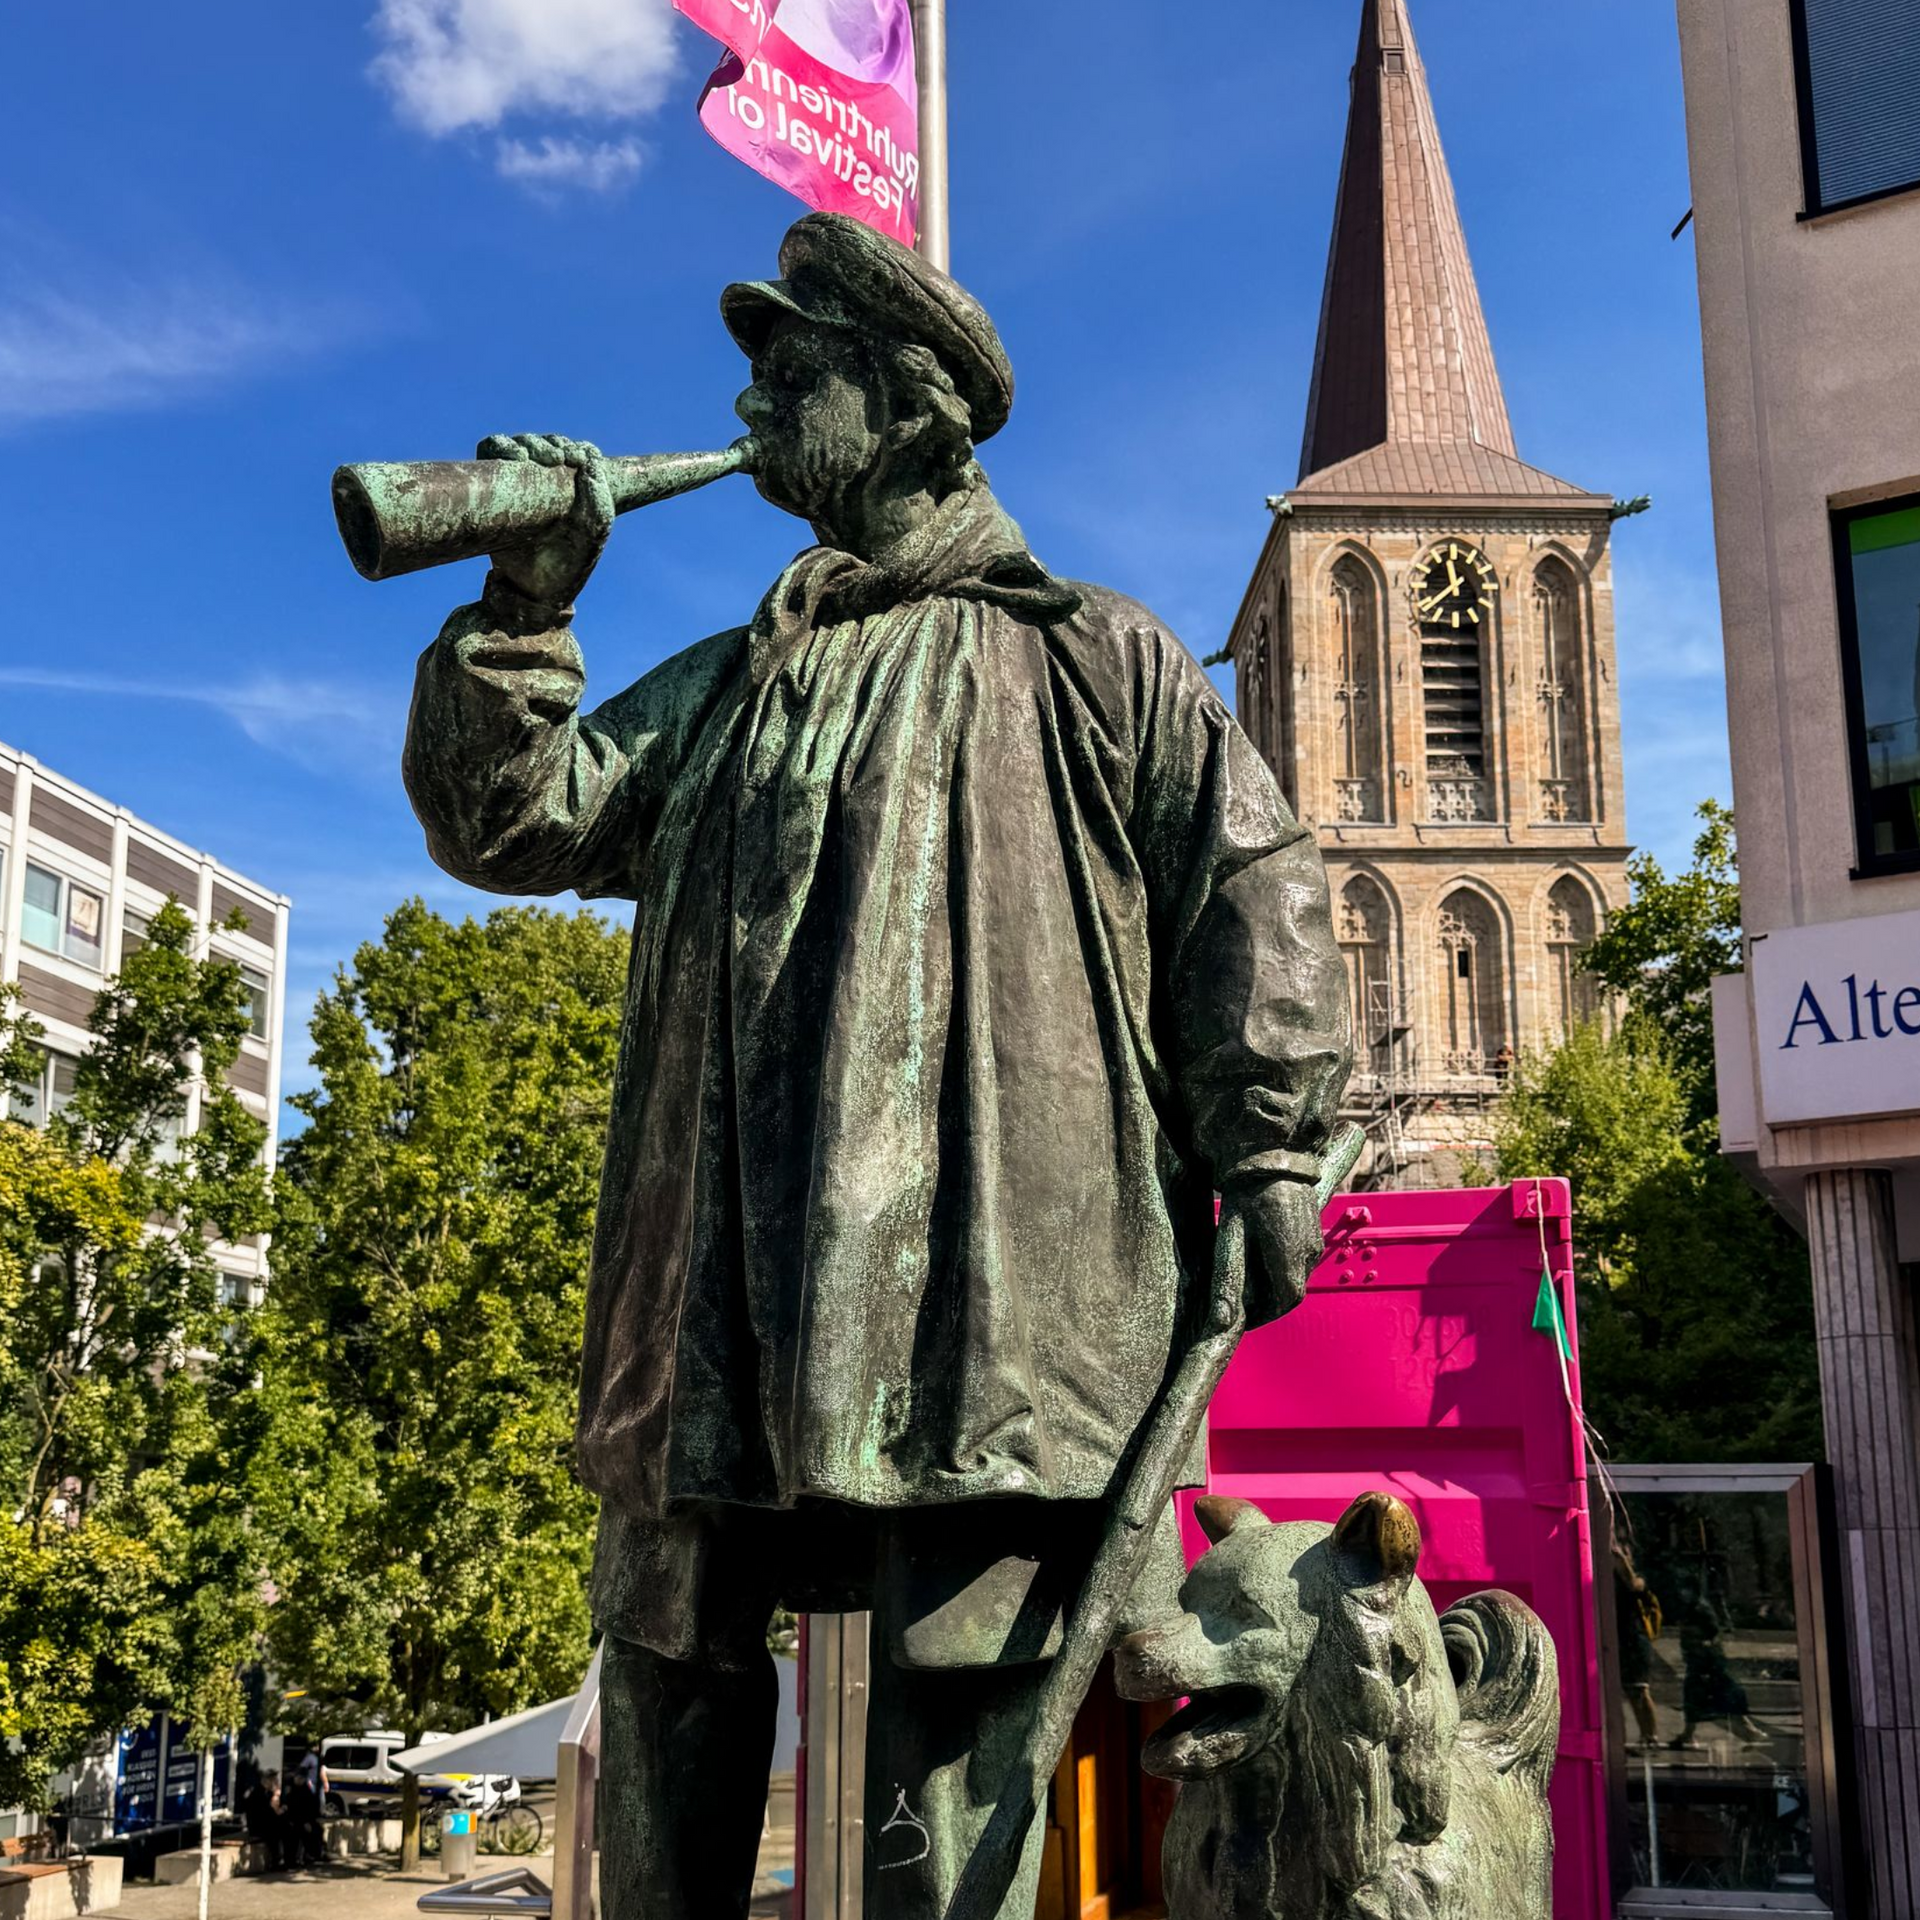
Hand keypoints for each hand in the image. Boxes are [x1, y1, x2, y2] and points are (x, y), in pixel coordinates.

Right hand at [479, 432, 614, 611]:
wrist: (534, 591)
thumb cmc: (569, 566)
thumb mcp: (594, 531)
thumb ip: (599, 498)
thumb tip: (590, 460)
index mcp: (576, 490)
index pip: (578, 451)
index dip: (579, 449)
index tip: (580, 460)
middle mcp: (546, 484)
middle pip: (548, 443)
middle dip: (555, 444)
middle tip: (560, 458)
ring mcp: (518, 484)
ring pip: (521, 443)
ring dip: (531, 442)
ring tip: (542, 458)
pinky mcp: (493, 487)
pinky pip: (491, 452)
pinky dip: (500, 446)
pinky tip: (516, 457)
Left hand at [1209, 1178, 1325, 1336]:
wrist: (1272, 1153)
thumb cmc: (1247, 1192)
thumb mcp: (1231, 1235)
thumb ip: (1229, 1280)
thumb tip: (1223, 1322)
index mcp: (1290, 1256)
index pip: (1284, 1301)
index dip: (1263, 1314)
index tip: (1243, 1315)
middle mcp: (1309, 1251)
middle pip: (1291, 1291)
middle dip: (1268, 1300)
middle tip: (1241, 1297)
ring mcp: (1314, 1238)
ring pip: (1296, 1274)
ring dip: (1275, 1281)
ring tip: (1246, 1273)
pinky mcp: (1313, 1228)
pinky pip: (1300, 1258)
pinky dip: (1282, 1265)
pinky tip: (1260, 1252)